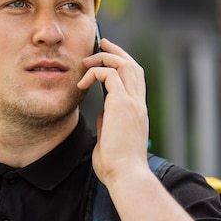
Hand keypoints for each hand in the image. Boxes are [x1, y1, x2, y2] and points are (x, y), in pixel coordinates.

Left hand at [77, 38, 149, 185]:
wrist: (127, 176)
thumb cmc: (117, 166)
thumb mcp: (111, 140)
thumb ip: (109, 124)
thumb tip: (102, 114)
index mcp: (137, 113)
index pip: (135, 81)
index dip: (123, 66)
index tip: (108, 60)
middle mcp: (138, 105)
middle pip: (134, 67)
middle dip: (117, 53)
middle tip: (102, 44)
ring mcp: (133, 103)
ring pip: (126, 65)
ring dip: (106, 58)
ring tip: (89, 59)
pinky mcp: (123, 104)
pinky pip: (109, 75)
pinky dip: (95, 72)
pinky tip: (82, 82)